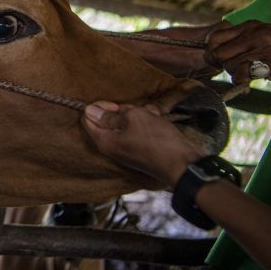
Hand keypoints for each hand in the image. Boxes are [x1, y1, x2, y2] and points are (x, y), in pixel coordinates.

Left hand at [82, 102, 204, 186]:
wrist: (183, 163)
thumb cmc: (157, 139)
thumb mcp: (134, 118)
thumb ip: (110, 115)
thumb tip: (89, 110)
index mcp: (104, 140)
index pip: (88, 118)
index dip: (99, 107)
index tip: (116, 106)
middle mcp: (112, 146)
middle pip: (107, 120)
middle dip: (122, 110)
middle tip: (137, 111)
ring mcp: (126, 148)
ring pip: (125, 122)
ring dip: (137, 114)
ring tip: (151, 115)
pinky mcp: (140, 148)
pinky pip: (137, 129)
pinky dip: (146, 122)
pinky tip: (156, 119)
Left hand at [206, 20, 270, 86]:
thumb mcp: (265, 37)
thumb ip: (244, 41)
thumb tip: (220, 52)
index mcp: (250, 26)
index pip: (215, 36)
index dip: (213, 50)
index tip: (221, 60)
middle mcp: (252, 33)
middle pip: (216, 50)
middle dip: (219, 63)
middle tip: (230, 70)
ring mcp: (260, 47)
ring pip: (227, 63)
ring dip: (232, 73)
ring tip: (245, 76)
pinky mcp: (267, 62)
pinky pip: (241, 73)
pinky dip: (241, 81)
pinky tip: (248, 83)